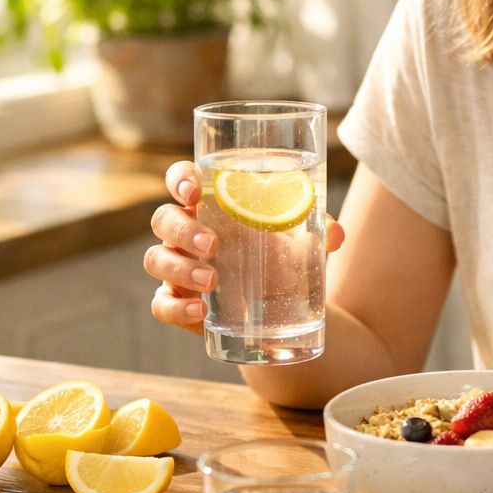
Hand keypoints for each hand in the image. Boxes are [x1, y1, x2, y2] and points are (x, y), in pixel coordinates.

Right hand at [143, 160, 345, 334]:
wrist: (282, 306)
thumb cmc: (282, 257)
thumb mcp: (302, 242)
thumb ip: (320, 232)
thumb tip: (336, 235)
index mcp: (211, 205)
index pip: (182, 180)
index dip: (180, 180)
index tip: (192, 191)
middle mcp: (186, 233)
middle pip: (163, 220)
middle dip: (183, 230)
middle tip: (213, 244)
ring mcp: (177, 267)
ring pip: (156, 260)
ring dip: (180, 268)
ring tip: (213, 281)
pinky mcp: (178, 301)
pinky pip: (161, 304)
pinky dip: (176, 307)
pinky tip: (199, 311)